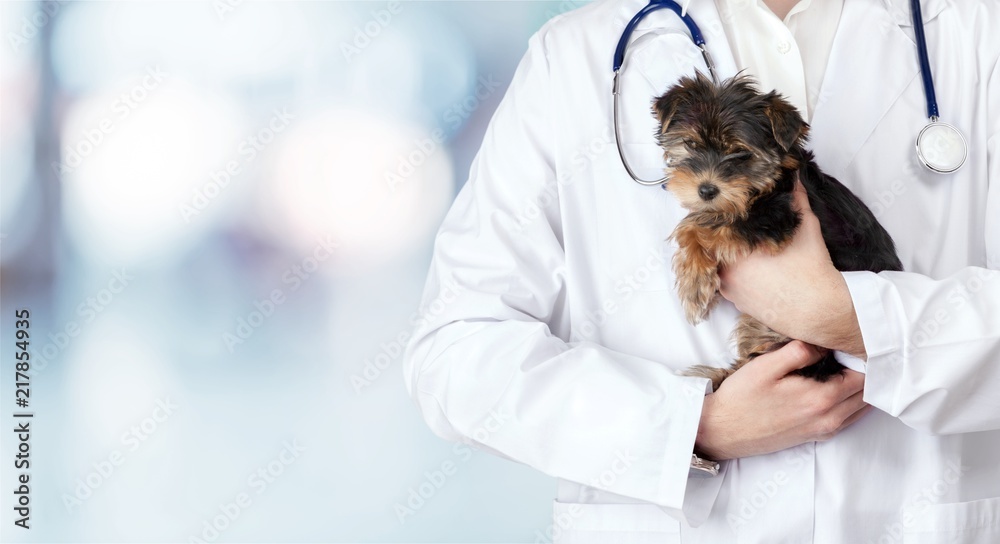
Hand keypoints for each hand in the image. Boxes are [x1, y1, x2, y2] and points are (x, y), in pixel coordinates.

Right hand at [694, 341, 871, 460]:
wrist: (723, 431)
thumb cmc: (742, 398)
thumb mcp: (766, 366)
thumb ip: (800, 351)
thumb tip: (825, 343)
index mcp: (821, 398)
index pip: (863, 375)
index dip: (862, 356)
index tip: (850, 341)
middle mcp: (829, 418)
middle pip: (867, 393)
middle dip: (866, 372)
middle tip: (851, 351)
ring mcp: (823, 429)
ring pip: (861, 407)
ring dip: (860, 388)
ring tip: (845, 366)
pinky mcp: (815, 435)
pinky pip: (848, 418)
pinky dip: (851, 402)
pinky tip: (835, 386)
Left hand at [719, 181, 865, 356]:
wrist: (818, 310)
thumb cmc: (812, 268)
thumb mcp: (805, 226)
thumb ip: (795, 199)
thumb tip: (792, 176)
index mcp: (737, 248)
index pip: (715, 225)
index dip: (720, 214)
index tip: (728, 207)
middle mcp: (726, 269)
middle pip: (713, 245)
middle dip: (722, 235)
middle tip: (733, 225)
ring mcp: (728, 288)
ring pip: (717, 263)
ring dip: (725, 254)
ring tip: (741, 244)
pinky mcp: (735, 302)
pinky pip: (724, 281)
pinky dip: (731, 272)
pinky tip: (746, 265)